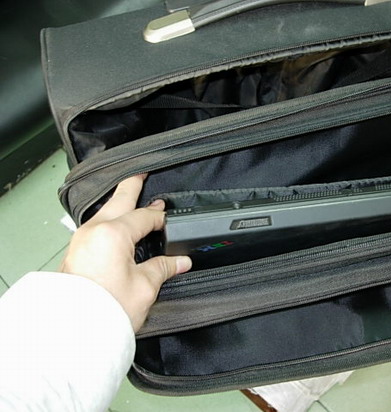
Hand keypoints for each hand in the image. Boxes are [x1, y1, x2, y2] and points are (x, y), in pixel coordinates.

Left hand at [59, 174, 191, 331]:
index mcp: (114, 234)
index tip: (171, 222)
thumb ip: (163, 268)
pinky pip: (96, 227)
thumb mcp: (145, 287)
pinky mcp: (77, 253)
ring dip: (119, 204)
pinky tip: (117, 226)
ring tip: (131, 198)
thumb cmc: (105, 311)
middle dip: (132, 185)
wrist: (74, 331)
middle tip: (142, 173)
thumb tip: (180, 262)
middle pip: (118, 199)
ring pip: (104, 212)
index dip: (161, 218)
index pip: (144, 217)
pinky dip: (110, 221)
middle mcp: (94, 232)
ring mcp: (82, 241)